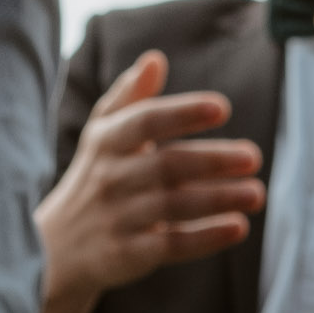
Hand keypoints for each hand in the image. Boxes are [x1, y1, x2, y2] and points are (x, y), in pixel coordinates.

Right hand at [36, 50, 263, 312]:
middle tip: (254, 155)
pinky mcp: (129, 255)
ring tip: (256, 192)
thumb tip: (156, 58)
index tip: (222, 107)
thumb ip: (131, 95)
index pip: (146, 121)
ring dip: (219, 198)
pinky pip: (172, 245)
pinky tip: (237, 226)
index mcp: (107, 140)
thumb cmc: (94, 175)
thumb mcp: (102, 132)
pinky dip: (206, 237)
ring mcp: (119, 218)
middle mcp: (112, 178)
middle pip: (168, 165)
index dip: (183, 113)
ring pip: (175, 205)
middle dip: (213, 160)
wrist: (57, 247)